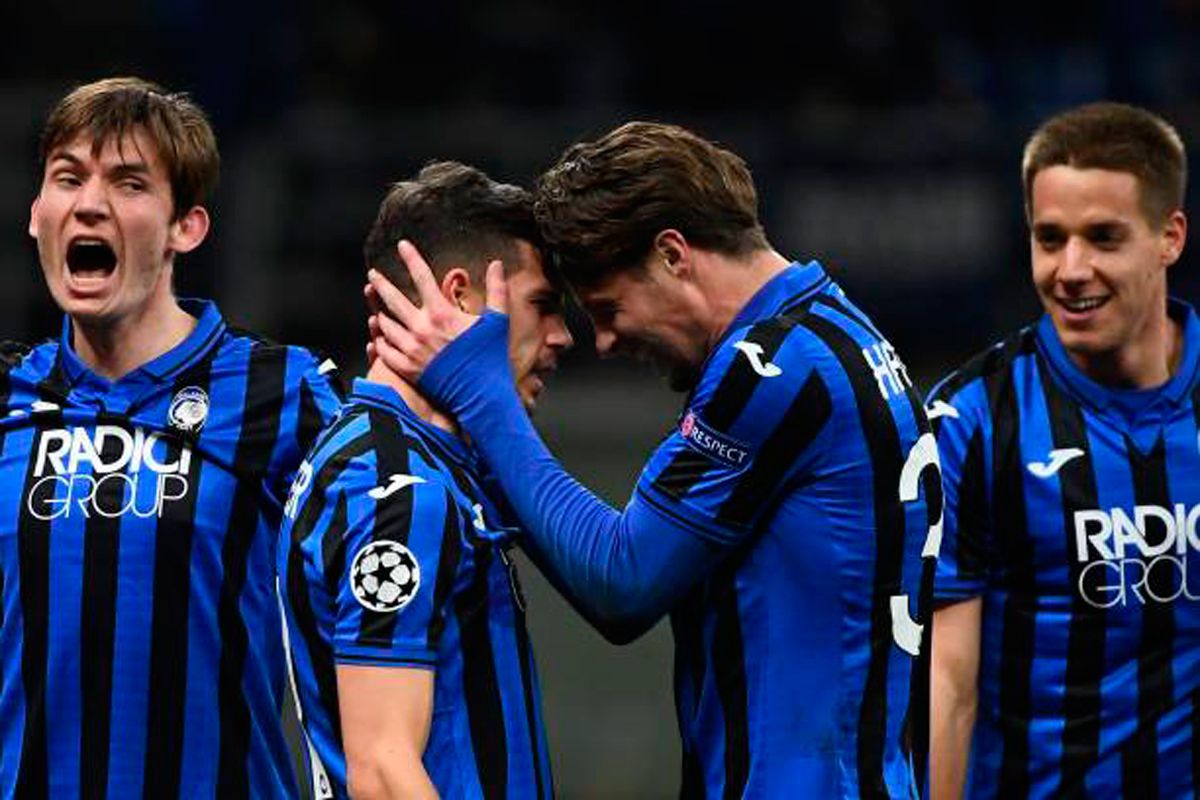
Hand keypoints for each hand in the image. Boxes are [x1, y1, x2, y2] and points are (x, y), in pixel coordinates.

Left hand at [364, 239, 507, 381]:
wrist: (482, 396)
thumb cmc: (490, 358)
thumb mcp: (497, 321)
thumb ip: (496, 290)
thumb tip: (497, 264)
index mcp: (441, 313)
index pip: (421, 277)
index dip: (411, 258)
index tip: (402, 245)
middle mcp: (421, 328)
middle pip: (393, 300)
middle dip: (381, 284)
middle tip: (373, 275)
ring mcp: (411, 350)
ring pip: (386, 325)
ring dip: (380, 314)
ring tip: (376, 308)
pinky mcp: (407, 369)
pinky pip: (385, 351)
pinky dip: (380, 341)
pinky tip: (378, 337)